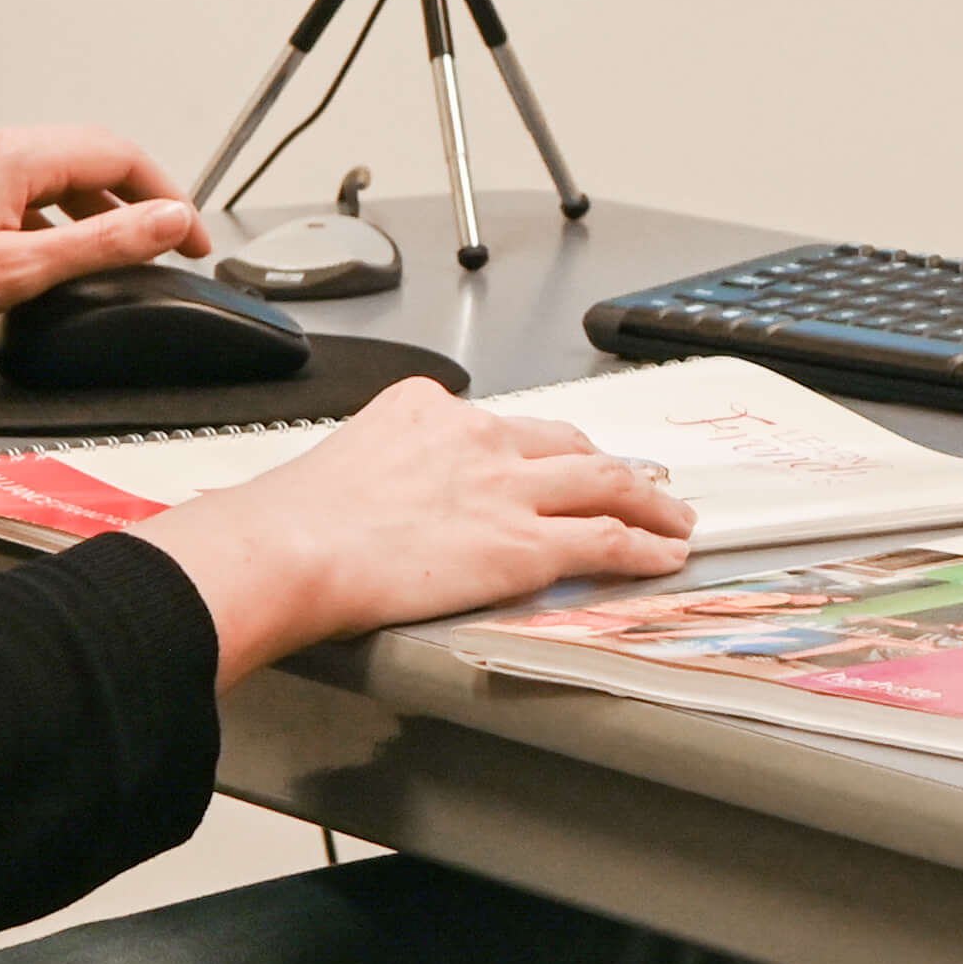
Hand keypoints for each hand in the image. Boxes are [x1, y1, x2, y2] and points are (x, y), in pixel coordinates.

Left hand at [0, 123, 203, 343]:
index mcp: (14, 155)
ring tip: (122, 250)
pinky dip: (57, 214)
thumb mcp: (21, 270)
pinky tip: (56, 254)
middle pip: (91, 155)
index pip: (119, 155)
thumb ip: (104, 242)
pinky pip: (23, 187)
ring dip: (98, 206)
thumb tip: (168, 220)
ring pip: (56, 171)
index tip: (192, 236)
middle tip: (170, 241)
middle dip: (140, 195)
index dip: (168, 195)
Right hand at [127, 380, 695, 682]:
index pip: (499, 425)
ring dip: (649, 500)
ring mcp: (507, 488)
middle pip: (566, 442)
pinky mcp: (524, 544)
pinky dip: (645, 546)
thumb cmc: (291, 523)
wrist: (288, 549)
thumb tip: (372, 502)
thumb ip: (378, 472)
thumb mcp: (341, 463)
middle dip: (609, 464)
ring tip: (674, 517)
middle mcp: (475, 436)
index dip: (539, 450)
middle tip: (637, 482)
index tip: (554, 462)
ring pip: (605, 481)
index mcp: (425, 409)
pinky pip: (605, 540)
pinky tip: (663, 555)